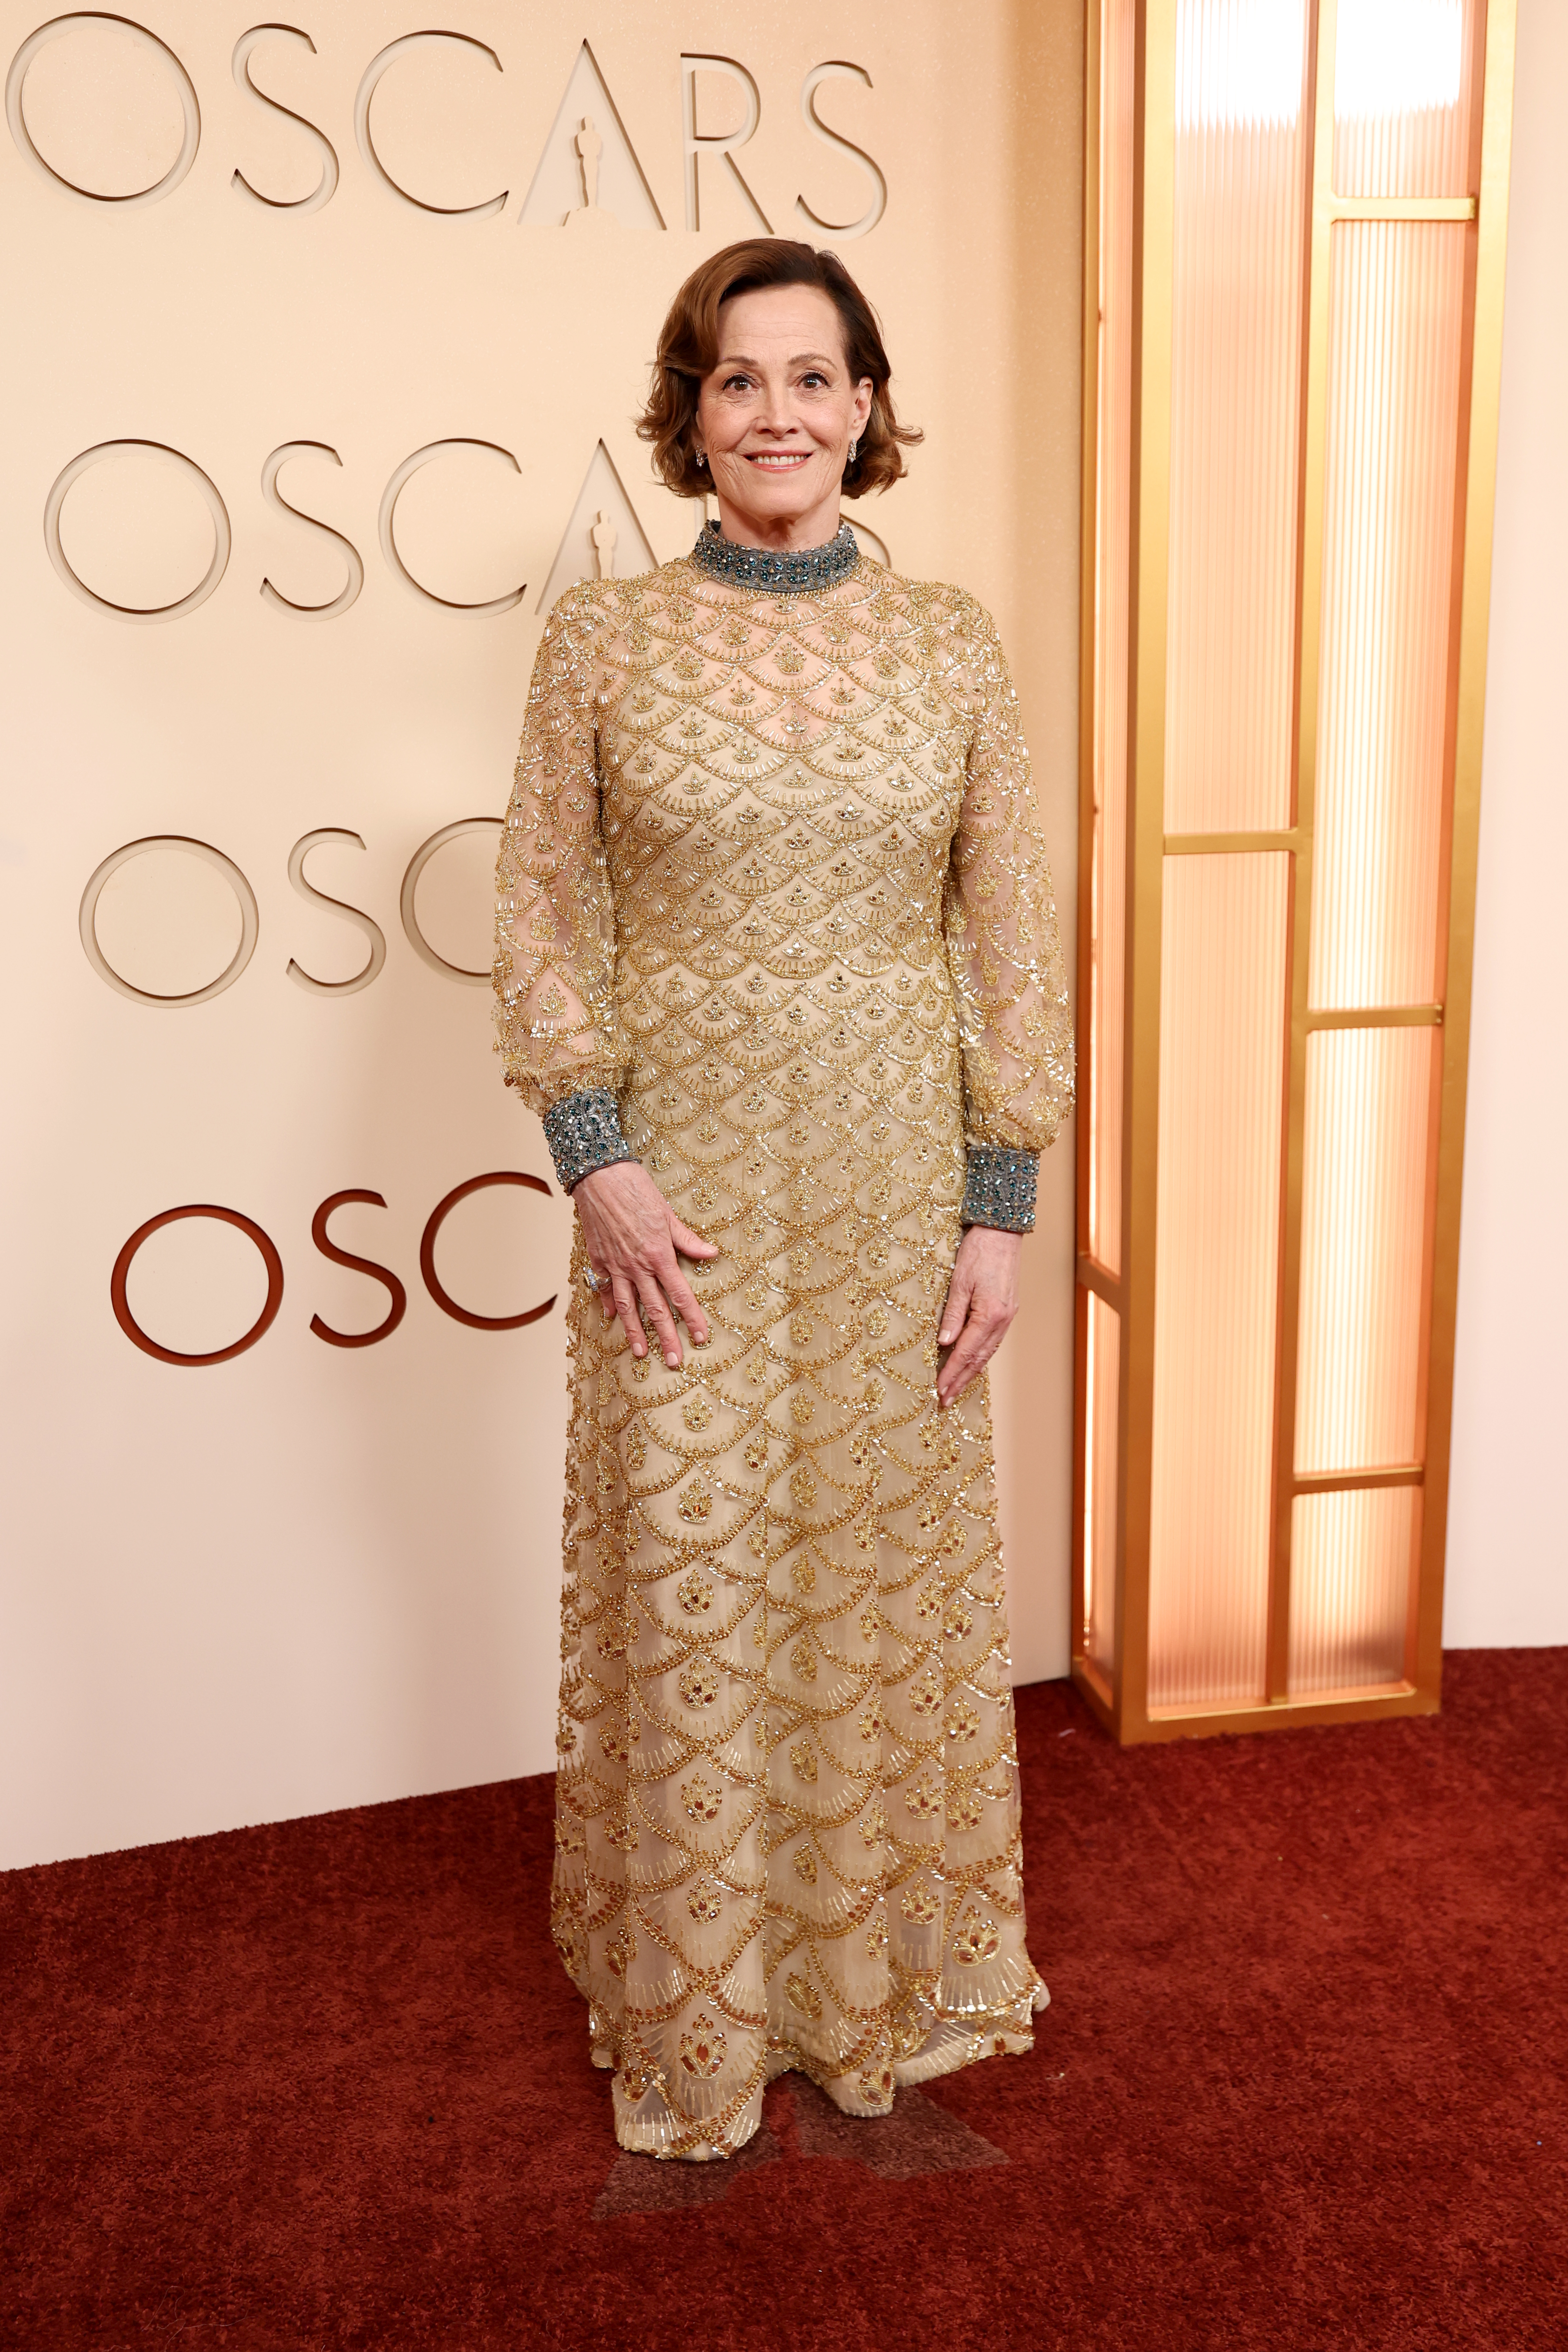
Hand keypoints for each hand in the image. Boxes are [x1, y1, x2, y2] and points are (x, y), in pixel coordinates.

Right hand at [573, 1161, 717, 1367]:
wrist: (598, 1176)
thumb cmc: (635, 1188)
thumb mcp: (667, 1213)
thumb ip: (687, 1239)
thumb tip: (711, 1253)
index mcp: (659, 1254)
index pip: (680, 1294)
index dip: (692, 1318)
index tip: (701, 1337)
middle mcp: (637, 1265)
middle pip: (656, 1309)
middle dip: (667, 1337)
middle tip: (675, 1361)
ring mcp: (615, 1265)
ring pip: (628, 1306)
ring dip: (636, 1332)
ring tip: (642, 1353)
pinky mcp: (598, 1259)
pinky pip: (605, 1288)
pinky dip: (610, 1304)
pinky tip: (613, 1318)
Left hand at [936, 1225, 1022, 1407]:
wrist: (1002, 1231)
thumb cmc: (978, 1251)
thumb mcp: (959, 1282)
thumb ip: (952, 1315)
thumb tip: (944, 1344)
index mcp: (989, 1315)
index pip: (965, 1352)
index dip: (951, 1374)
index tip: (939, 1391)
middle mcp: (1002, 1320)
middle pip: (978, 1359)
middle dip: (961, 1381)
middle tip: (946, 1400)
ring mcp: (1007, 1316)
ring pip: (987, 1353)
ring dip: (971, 1372)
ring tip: (956, 1388)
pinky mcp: (1007, 1310)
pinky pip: (992, 1341)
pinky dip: (981, 1356)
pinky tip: (973, 1364)